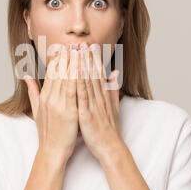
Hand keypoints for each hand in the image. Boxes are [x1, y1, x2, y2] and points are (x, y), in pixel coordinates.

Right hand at [24, 44, 78, 163]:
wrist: (52, 151)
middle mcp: (50, 98)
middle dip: (66, 56)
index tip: (63, 46)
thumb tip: (26, 76)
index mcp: (44, 96)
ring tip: (78, 49)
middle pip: (58, 72)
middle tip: (73, 42)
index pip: (51, 72)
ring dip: (72, 63)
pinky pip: (73, 91)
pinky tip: (82, 67)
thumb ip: (32, 91)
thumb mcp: (37, 110)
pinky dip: (77, 78)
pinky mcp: (68, 111)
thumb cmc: (48, 132)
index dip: (58, 59)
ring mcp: (58, 104)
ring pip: (66, 78)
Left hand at [76, 43, 123, 162]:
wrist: (110, 147)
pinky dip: (79, 82)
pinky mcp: (87, 113)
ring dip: (83, 65)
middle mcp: (99, 97)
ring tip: (78, 51)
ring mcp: (94, 105)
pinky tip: (75, 71)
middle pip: (93, 74)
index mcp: (103, 96)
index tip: (89, 46)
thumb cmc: (110, 129)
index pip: (98, 74)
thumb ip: (113, 89)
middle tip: (82, 42)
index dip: (94, 59)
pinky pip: (82, 96)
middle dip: (87, 58)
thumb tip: (115, 73)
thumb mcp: (113, 106)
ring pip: (87, 81)